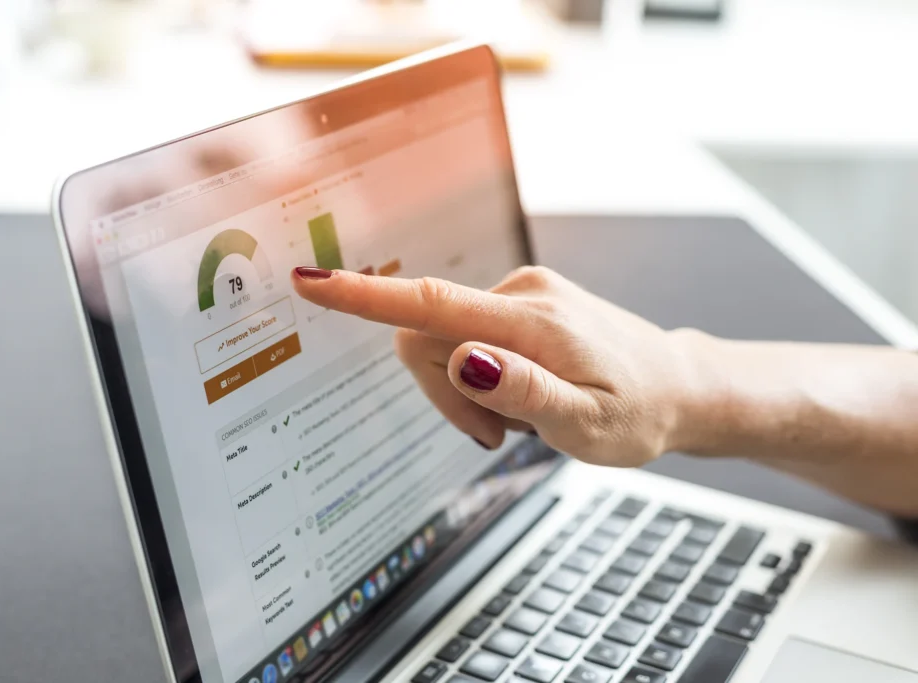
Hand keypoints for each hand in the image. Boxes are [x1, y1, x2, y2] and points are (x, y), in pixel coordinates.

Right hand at [291, 266, 708, 466]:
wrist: (679, 385)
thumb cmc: (639, 411)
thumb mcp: (589, 425)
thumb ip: (525, 393)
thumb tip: (463, 359)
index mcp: (529, 321)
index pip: (430, 304)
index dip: (364, 298)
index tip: (311, 283)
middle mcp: (519, 294)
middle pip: (425, 337)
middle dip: (443, 393)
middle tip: (495, 436)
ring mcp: (520, 295)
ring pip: (443, 342)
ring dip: (463, 391)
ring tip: (516, 422)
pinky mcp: (520, 304)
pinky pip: (466, 337)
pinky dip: (479, 377)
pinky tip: (520, 399)